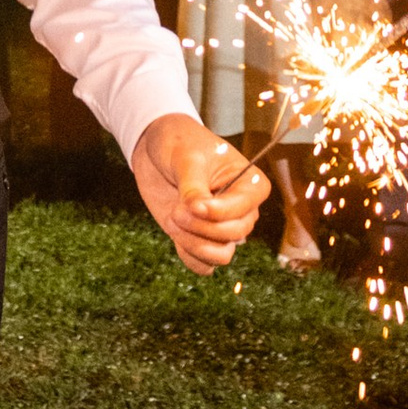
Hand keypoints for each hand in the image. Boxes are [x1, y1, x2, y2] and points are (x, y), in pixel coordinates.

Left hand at [133, 115, 266, 272]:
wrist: (156, 148)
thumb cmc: (180, 143)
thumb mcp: (187, 159)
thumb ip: (194, 187)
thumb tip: (198, 211)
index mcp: (251, 184)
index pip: (244, 211)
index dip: (217, 213)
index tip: (191, 204)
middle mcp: (242, 210)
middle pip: (234, 235)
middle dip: (200, 227)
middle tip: (175, 210)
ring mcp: (222, 226)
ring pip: (221, 255)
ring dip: (194, 244)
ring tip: (172, 220)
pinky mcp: (201, 238)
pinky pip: (204, 265)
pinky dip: (189, 256)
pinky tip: (175, 234)